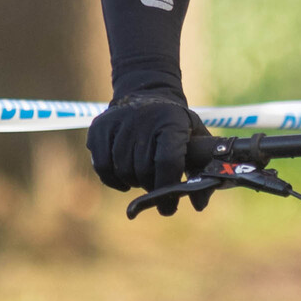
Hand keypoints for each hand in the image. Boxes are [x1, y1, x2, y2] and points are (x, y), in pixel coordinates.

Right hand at [86, 92, 219, 212]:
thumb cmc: (176, 124)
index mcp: (171, 122)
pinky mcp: (99, 128)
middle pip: (143, 170)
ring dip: (133, 182)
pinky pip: (102, 167)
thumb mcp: (196, 138)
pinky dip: (112, 180)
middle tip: (157, 186)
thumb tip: (199, 205)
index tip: (168, 207)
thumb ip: (202, 169)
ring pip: (123, 171)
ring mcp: (118, 122)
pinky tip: (124, 179)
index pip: (167, 161)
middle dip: (151, 187)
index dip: (168, 188)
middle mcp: (143, 119)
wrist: (147, 94)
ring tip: (143, 176)